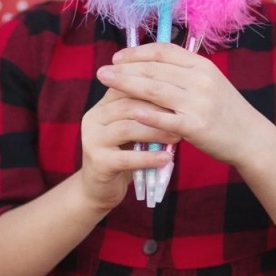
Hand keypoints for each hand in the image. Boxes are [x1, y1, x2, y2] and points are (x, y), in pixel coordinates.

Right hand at [79, 86, 176, 210]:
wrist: (98, 188)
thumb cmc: (123, 153)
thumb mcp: (132, 129)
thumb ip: (145, 113)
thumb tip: (178, 100)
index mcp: (103, 105)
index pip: (128, 87)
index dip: (153, 89)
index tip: (179, 92)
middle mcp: (94, 118)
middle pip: (127, 105)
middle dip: (157, 110)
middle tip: (182, 115)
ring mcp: (93, 140)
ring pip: (126, 129)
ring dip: (155, 132)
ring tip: (177, 137)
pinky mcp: (98, 163)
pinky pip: (126, 158)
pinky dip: (148, 158)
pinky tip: (166, 159)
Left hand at [96, 43, 260, 167]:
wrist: (250, 137)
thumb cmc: (224, 110)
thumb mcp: (208, 82)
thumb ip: (183, 72)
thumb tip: (151, 63)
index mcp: (201, 65)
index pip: (163, 51)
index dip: (137, 53)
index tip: (118, 57)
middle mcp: (200, 79)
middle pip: (154, 69)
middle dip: (124, 68)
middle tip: (102, 70)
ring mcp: (199, 102)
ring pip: (154, 89)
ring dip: (126, 84)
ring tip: (106, 82)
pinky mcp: (197, 125)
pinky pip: (166, 118)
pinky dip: (146, 114)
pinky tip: (129, 110)